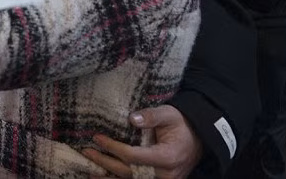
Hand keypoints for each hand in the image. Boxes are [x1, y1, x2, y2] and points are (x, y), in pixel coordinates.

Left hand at [82, 106, 202, 178]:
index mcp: (167, 156)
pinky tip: (103, 178)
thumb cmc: (181, 125)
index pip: (133, 156)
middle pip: (128, 172)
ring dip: (109, 178)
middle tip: (87, 151)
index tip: (97, 138)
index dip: (113, 147)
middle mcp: (165, 174)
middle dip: (105, 162)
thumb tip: (131, 118)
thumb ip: (151, 116)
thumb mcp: (169, 114)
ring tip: (89, 173)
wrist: (198, 140)